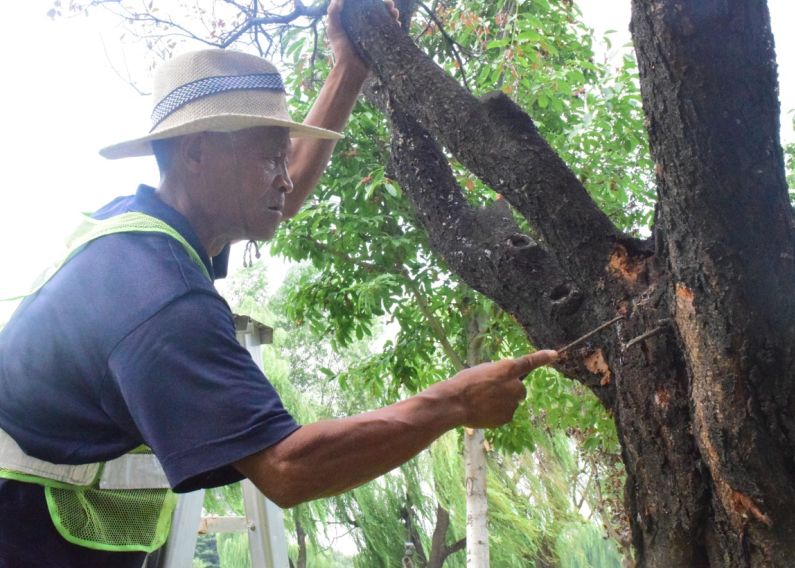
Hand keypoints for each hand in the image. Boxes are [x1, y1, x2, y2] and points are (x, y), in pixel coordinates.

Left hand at [326, 0, 399, 71]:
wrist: (351, 69)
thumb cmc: (341, 49)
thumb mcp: (334, 29)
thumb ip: (333, 13)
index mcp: (354, 21)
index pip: (365, 7)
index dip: (373, 2)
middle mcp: (364, 26)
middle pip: (378, 12)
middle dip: (386, 7)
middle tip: (391, 5)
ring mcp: (373, 35)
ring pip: (385, 21)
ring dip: (392, 15)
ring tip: (395, 13)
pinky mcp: (380, 43)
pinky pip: (389, 33)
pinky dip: (395, 27)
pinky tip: (397, 24)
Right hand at [442, 350, 557, 428]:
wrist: (456, 403)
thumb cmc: (465, 383)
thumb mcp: (483, 370)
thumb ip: (499, 374)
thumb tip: (505, 382)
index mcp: (507, 369)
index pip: (529, 362)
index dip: (543, 358)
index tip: (555, 354)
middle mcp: (515, 386)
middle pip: (519, 388)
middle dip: (510, 390)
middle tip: (490, 391)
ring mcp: (513, 403)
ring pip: (511, 402)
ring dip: (502, 402)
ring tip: (481, 401)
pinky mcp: (508, 417)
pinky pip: (505, 414)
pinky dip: (496, 413)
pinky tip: (482, 410)